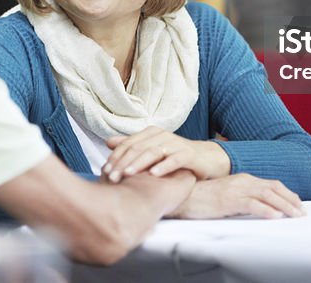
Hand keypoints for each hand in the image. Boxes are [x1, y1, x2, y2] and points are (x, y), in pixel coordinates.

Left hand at [103, 126, 230, 181]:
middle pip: (138, 148)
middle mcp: (162, 135)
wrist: (206, 160)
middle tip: (112, 177)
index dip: (115, 157)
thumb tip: (108, 142)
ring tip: (128, 175)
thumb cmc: (174, 157)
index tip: (105, 172)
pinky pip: (174, 159)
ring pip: (153, 152)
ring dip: (139, 164)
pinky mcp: (188, 154)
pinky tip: (154, 174)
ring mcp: (176, 143)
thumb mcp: (152, 151)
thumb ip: (132, 146)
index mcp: (150, 133)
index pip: (128, 144)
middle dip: (123, 163)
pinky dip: (163, 166)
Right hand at [168, 174, 305, 219]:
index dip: (287, 194)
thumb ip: (243, 197)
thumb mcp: (228, 194)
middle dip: (290, 200)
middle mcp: (243, 181)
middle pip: (274, 188)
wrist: (183, 194)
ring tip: (295, 215)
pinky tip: (274, 216)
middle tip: (302, 212)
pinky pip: (251, 204)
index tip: (298, 204)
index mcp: (243, 178)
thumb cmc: (203, 197)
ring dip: (284, 206)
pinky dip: (265, 210)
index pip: (272, 184)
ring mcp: (236, 189)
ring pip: (267, 196)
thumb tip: (259, 206)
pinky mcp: (228, 200)